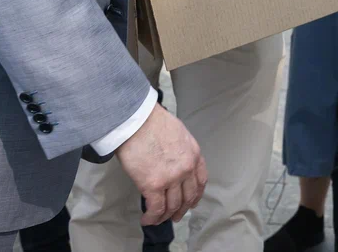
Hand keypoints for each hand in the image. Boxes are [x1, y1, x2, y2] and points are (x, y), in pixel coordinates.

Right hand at [116, 103, 207, 225]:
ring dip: (165, 216)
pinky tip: (146, 219)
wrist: (137, 119)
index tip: (190, 202)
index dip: (195, 196)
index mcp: (194, 154)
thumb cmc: (151, 121)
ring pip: (172, 206)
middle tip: (174, 216)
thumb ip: (180, 150)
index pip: (200, 181)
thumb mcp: (177, 133)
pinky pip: (155, 209)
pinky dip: (152, 218)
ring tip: (157, 219)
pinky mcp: (153, 185)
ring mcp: (171, 178)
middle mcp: (186, 168)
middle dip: (181, 210)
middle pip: (187, 197)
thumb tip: (171, 160)